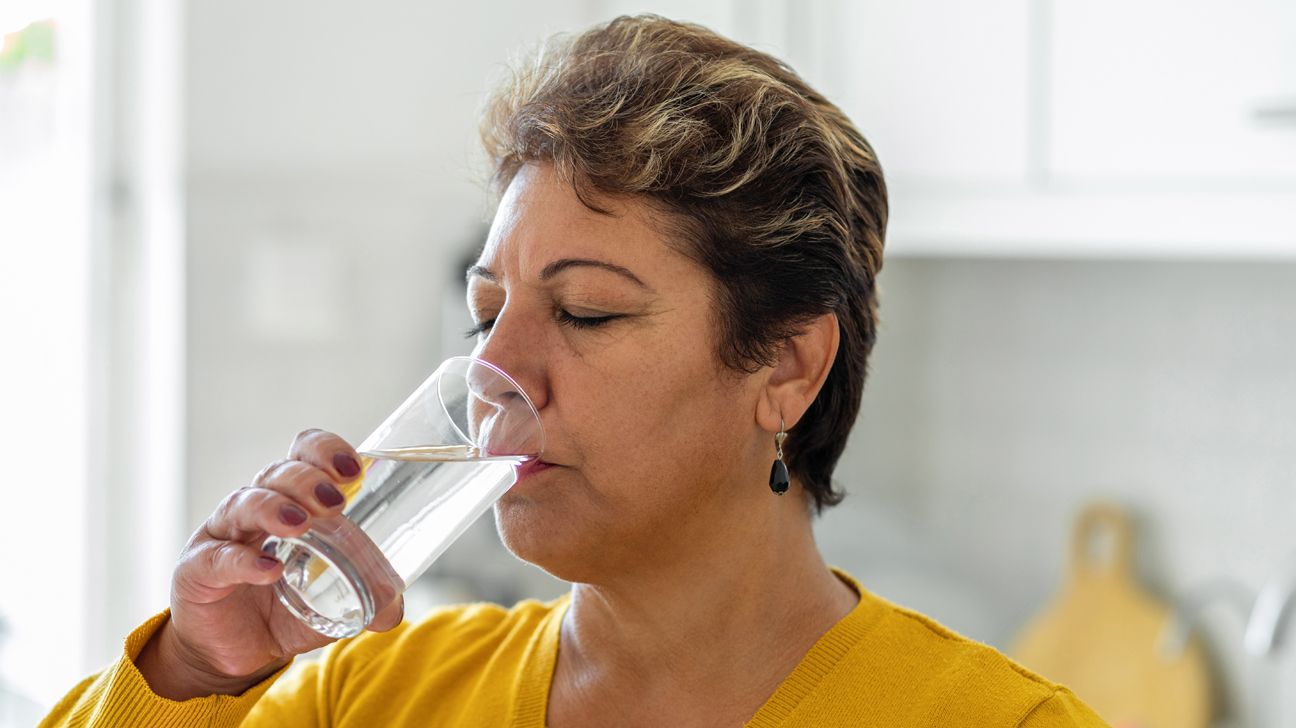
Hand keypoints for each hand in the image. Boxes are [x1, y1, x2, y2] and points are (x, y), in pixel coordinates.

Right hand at [134, 429, 403, 698]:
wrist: (235, 653)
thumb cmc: (284, 609)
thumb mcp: (333, 603)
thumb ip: (368, 600)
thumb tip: (395, 609)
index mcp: (291, 500)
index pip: (304, 455)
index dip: (326, 451)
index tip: (354, 469)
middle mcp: (255, 508)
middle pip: (277, 473)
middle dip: (308, 480)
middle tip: (335, 502)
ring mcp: (223, 535)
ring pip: (244, 503)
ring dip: (274, 508)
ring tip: (300, 525)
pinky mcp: (198, 570)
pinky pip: (217, 558)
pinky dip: (243, 561)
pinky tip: (268, 570)